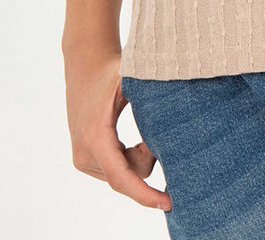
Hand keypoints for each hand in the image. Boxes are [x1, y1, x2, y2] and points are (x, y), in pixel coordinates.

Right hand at [64, 47, 171, 212]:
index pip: (122, 177)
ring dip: (139, 160)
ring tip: (147, 132)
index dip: (145, 194)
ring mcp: (83, 159)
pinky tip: (138, 142)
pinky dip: (131, 159)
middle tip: (162, 136)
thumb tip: (181, 114)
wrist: (85, 62)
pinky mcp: (84, 159)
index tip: (168, 202)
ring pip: (122, 175)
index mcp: (96, 136)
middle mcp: (85, 153)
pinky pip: (116, 170)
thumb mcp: (133, 79)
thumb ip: (153, 97)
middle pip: (127, 175)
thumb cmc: (112, 68)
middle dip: (149, 161)